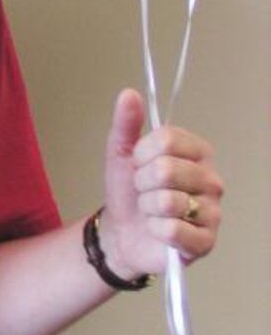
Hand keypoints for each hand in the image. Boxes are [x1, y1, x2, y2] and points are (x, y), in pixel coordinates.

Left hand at [98, 88, 222, 281]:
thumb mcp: (121, 151)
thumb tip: (128, 93)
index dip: (142, 152)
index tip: (137, 162)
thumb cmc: (128, 189)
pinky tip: (158, 230)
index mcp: (197, 151)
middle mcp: (211, 179)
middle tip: (143, 189)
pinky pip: (172, 229)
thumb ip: (126, 122)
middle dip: (142, 182)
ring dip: (147, 206)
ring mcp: (213, 211)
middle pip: (167, 170)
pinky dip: (155, 229)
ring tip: (150, 210)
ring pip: (167, 201)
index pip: (168, 139)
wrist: (122, 230)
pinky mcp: (206, 241)